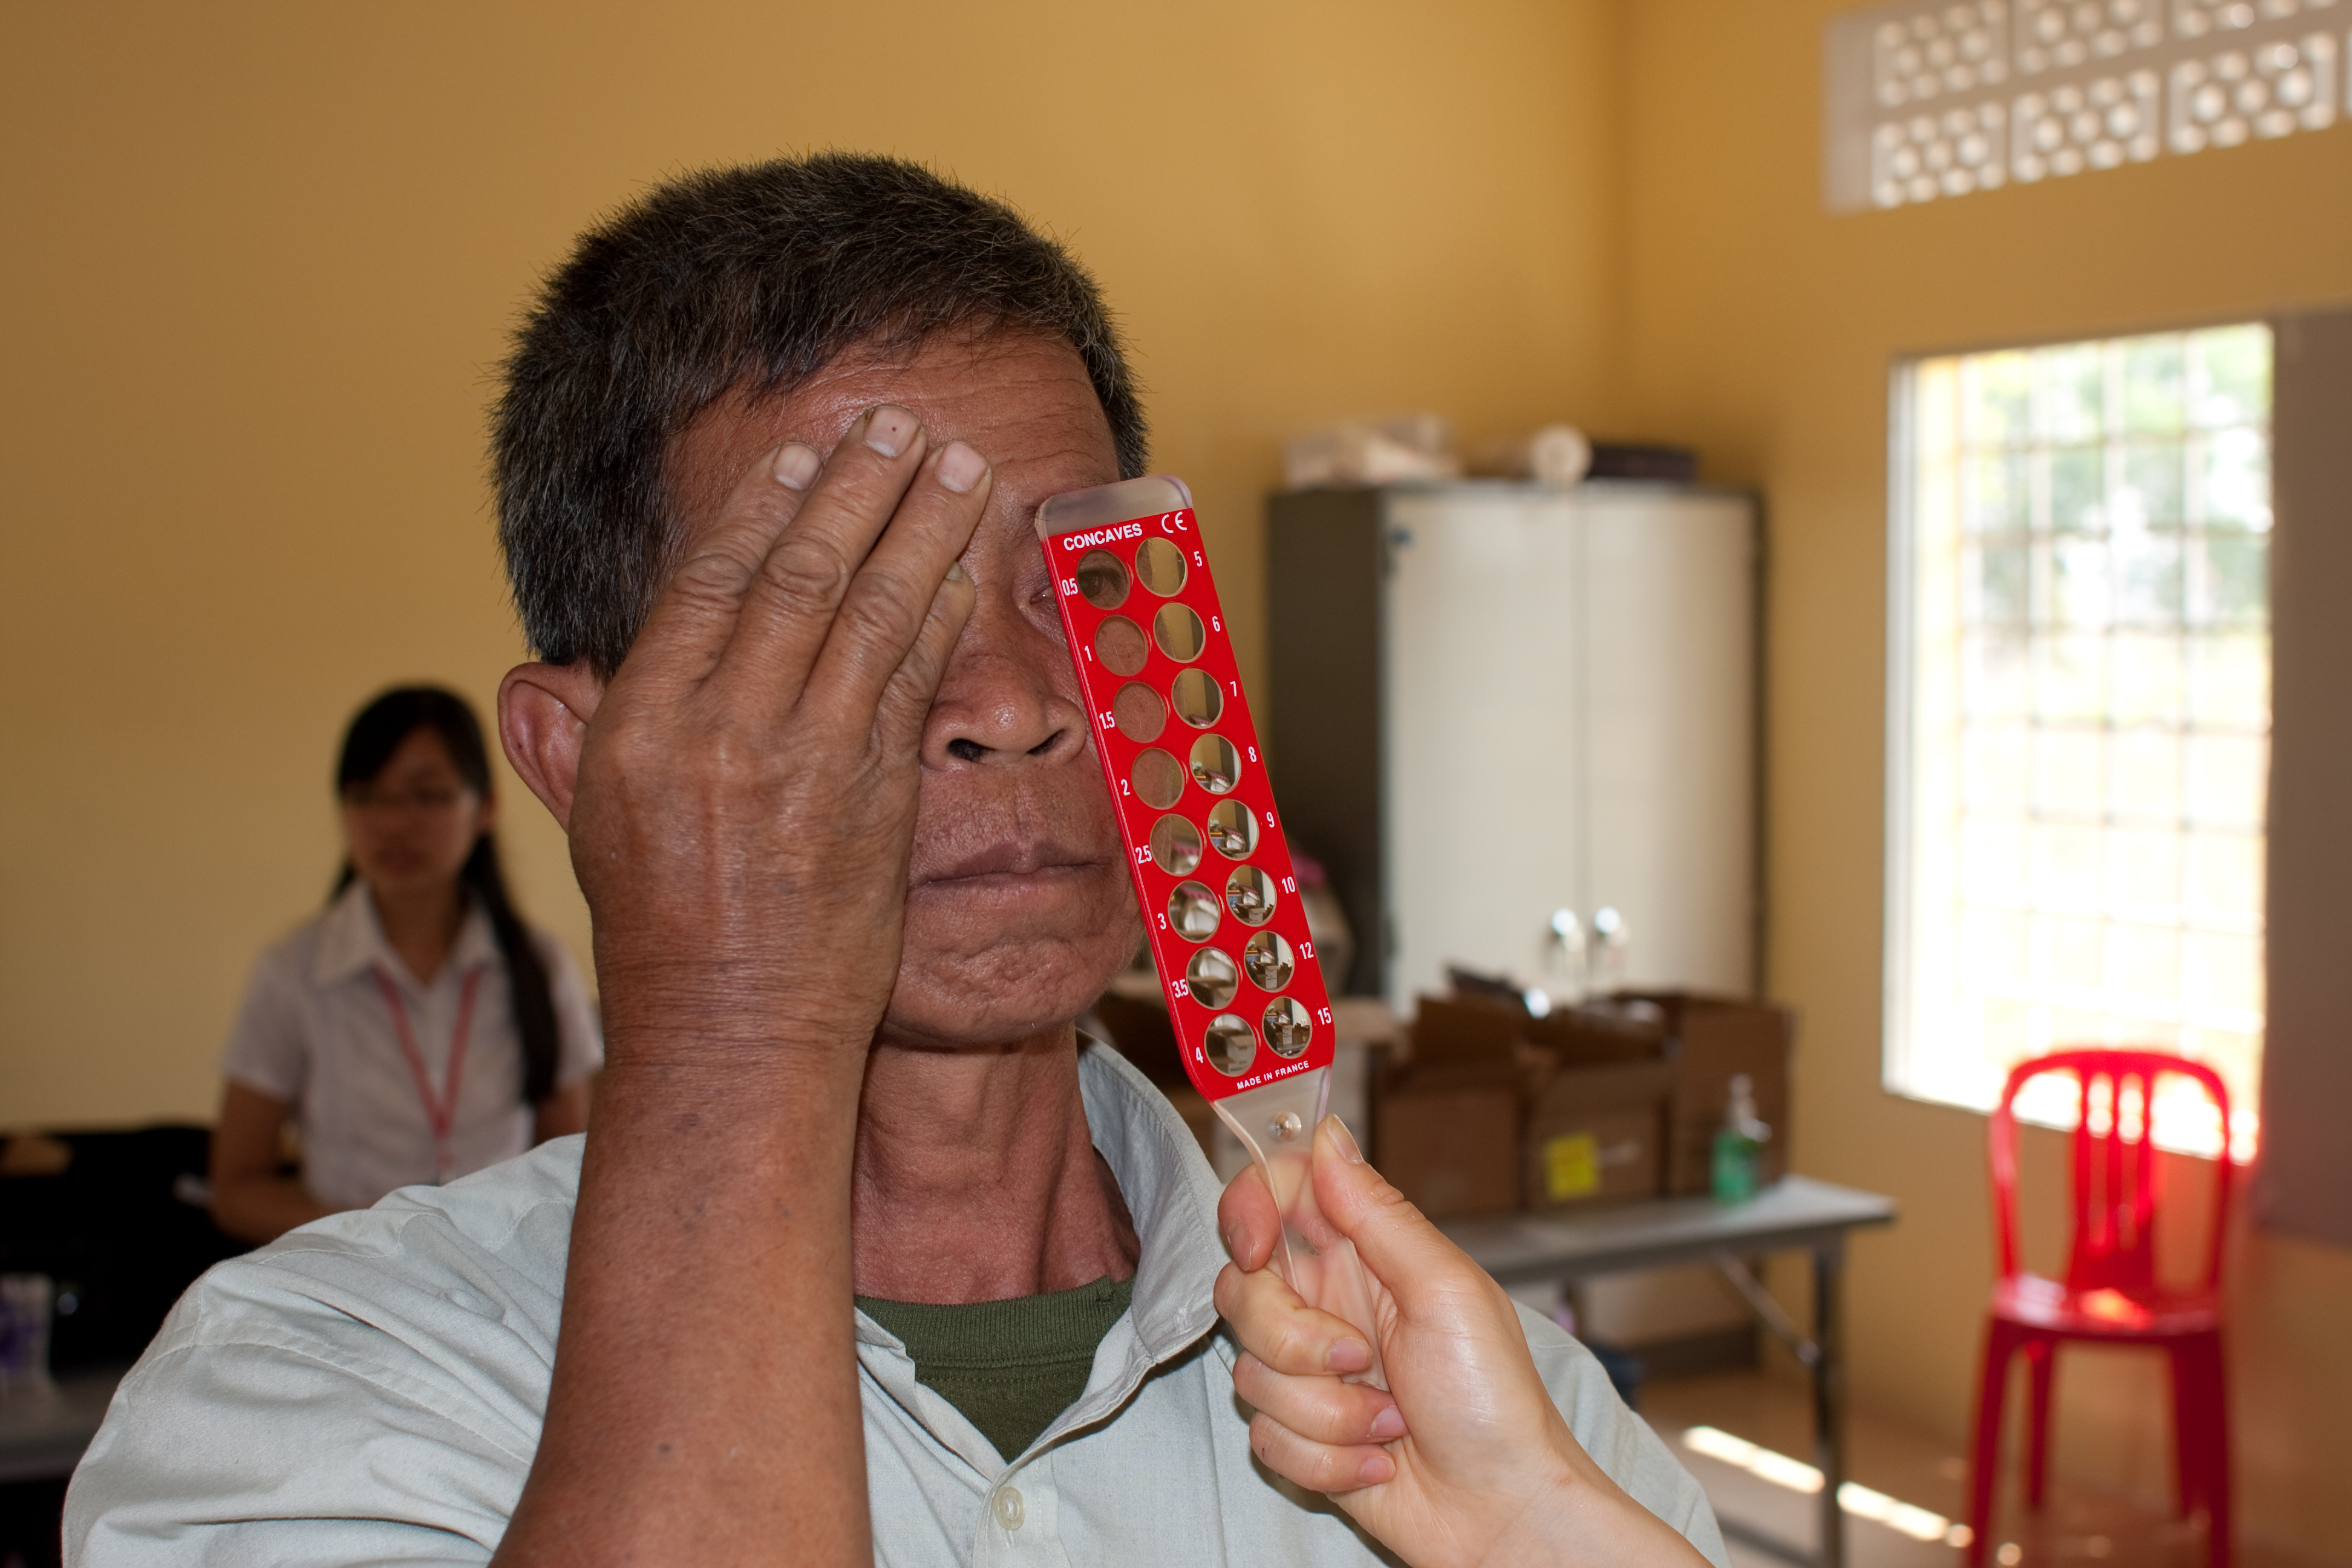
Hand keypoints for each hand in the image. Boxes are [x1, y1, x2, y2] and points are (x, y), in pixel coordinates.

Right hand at [560, 406, 987, 1064]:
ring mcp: (799, 761)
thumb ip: (572, 736)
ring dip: (922, 528)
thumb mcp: (593, 824)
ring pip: (868, 611)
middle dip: (859, 488)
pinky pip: (911, 681)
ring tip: (961, 467)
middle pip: (797, 572)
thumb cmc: (663, 931)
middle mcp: (715, 730)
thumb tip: (535, 674)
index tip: (808, 454)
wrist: (733, 1034)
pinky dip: (939, 617)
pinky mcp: (870, 797)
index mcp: (638, 725)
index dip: (764, 507)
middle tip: (903, 426)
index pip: (707, 583)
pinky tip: (962, 569)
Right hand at [1216, 1119, 1710, 1567]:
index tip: (1257, 1248)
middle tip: (1356, 1358)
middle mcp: (1328, 1305)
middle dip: (1292, 1337)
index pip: (1275, 1196)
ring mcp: (1311, 1373)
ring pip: (1251, 1370)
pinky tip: (1377, 1462)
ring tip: (1390, 1422)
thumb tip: (1328, 1134)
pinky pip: (1263, 1436)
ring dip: (1326, 1411)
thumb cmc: (1495, 1403)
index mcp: (1365, 1254)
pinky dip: (1323, 1458)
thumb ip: (1379, 1212)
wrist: (1502, 1514)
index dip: (1248, 1210)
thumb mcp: (1446, 1290)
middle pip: (1242, 1288)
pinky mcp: (1301, 1435)